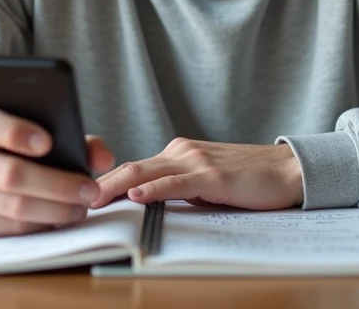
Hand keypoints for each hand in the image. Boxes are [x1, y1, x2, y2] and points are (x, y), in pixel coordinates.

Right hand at [0, 102, 115, 238]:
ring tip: (82, 205)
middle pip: (7, 173)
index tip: (48, 142)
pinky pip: (6, 228)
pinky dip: (38, 223)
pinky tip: (58, 217)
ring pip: (11, 205)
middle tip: (90, 189)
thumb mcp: (10, 123)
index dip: (14, 132)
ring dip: (54, 209)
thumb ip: (62, 130)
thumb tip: (103, 156)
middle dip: (56, 184)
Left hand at [90, 138, 303, 210]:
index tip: (82, 197)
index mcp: (177, 154)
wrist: (286, 170)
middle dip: (99, 184)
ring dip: (115, 187)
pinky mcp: (212, 175)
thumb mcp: (204, 184)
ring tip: (91, 199)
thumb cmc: (248, 180)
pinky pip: (176, 183)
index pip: (133, 168)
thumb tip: (146, 205)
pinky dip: (154, 189)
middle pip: (130, 167)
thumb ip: (177, 189)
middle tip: (71, 198)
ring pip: (146, 172)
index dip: (104, 182)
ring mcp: (196, 160)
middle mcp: (182, 151)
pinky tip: (136, 195)